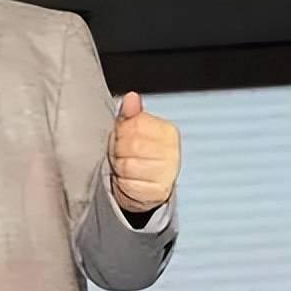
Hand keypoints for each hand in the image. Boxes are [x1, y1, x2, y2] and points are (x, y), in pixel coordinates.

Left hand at [109, 93, 180, 212]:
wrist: (144, 187)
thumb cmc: (136, 154)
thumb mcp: (131, 131)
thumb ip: (130, 114)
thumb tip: (131, 97)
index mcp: (167, 131)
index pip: (135, 124)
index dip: (121, 132)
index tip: (122, 137)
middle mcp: (172, 151)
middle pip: (131, 144)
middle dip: (119, 150)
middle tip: (121, 154)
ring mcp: (167, 173)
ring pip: (128, 165)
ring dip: (119, 167)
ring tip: (124, 168)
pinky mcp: (158, 192)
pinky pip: (130, 184)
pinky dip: (123, 184)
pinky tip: (128, 181)